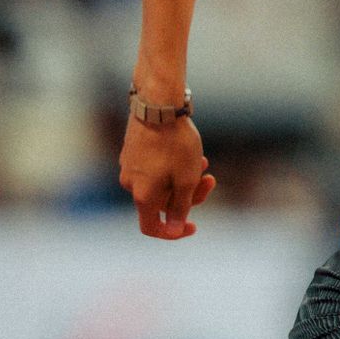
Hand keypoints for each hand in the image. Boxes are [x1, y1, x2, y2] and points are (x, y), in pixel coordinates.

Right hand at [118, 115, 215, 238]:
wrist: (158, 105)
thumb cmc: (175, 144)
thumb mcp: (186, 179)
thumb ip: (180, 207)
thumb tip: (174, 230)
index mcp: (142, 196)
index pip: (151, 227)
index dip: (172, 232)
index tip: (193, 226)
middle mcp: (130, 184)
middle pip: (162, 202)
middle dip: (188, 194)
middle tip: (210, 179)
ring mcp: (129, 166)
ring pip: (160, 182)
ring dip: (183, 177)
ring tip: (203, 161)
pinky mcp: (132, 151)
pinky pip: (153, 168)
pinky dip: (172, 166)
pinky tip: (189, 151)